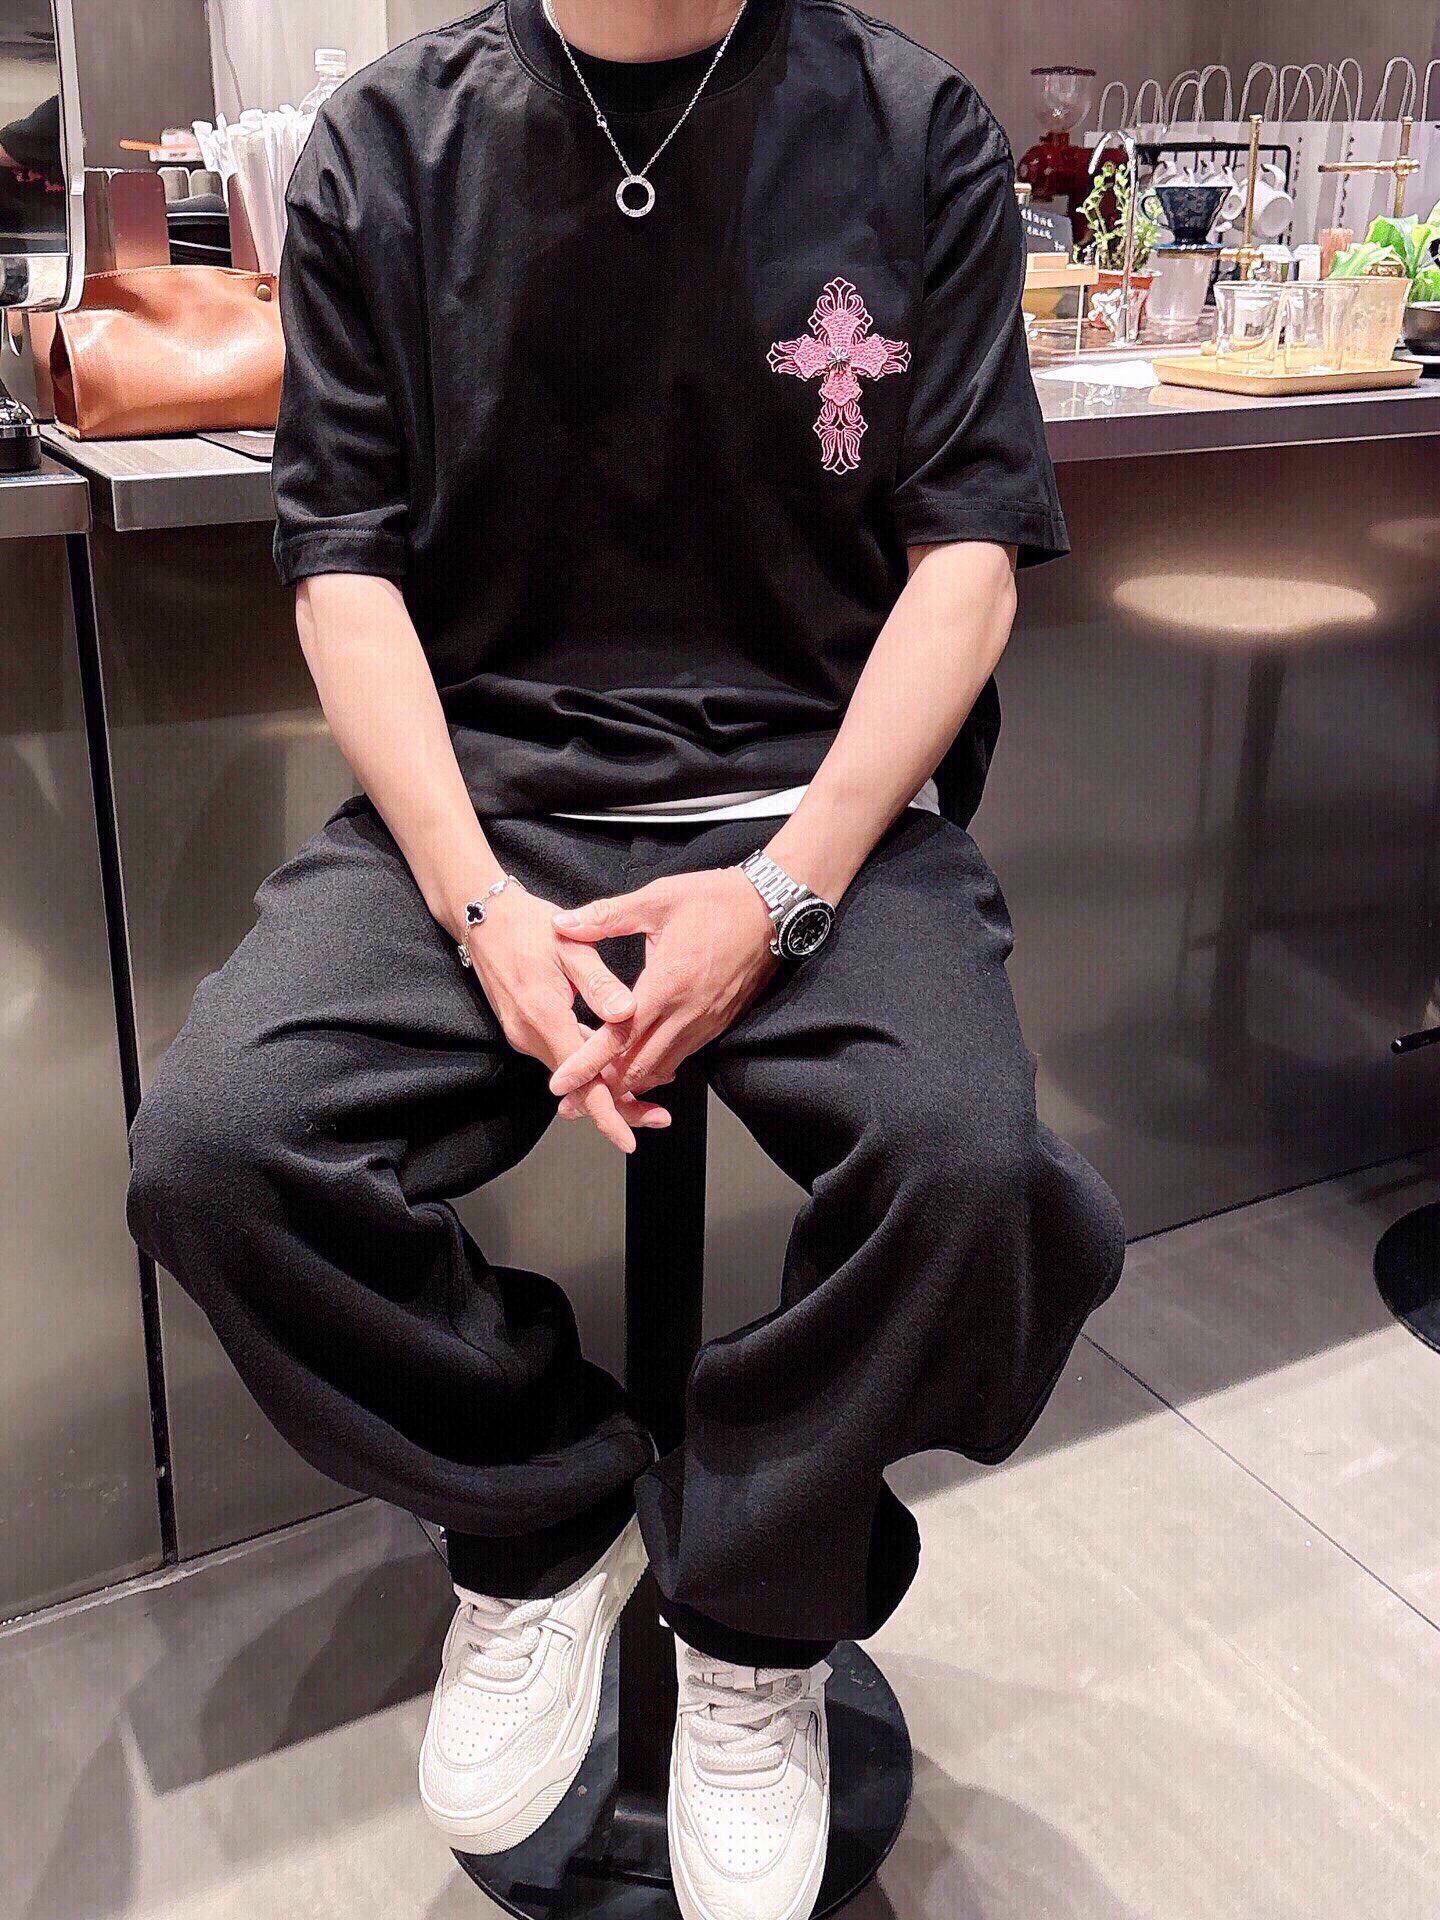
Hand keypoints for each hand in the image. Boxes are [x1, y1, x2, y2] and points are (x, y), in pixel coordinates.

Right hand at [463, 881, 669, 1152]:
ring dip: (605, 1087)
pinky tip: (613, 1065)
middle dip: (617, 1106)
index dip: (607, 1112)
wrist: (482, 916)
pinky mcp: (524, 1029)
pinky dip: (588, 1068)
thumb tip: (629, 1013)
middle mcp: (530, 1036)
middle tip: (658, 1116)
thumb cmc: (529, 926)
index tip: (630, 1139)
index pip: (580, 1081)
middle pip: (578, 1088)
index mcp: (545, 1018)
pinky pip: (561, 1058)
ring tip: (647, 1094)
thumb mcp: (570, 946)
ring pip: (570, 1076)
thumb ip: (600, 984)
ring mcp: (524, 1036)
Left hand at [548, 868, 776, 1104]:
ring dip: (630, 1084)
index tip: (560, 1083)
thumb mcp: (656, 899)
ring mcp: (705, 1022)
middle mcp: (686, 1012)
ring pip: (661, 1068)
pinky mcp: (718, 1023)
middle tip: (571, 1105)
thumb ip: (605, 916)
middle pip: (638, 1066)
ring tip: (600, 1094)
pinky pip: (681, 1057)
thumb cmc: (715, 900)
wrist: (771, 908)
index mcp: (665, 984)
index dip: (586, 1063)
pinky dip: (656, 1069)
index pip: (618, 1036)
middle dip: (602, 1089)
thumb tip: (562, 923)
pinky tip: (639, 1068)